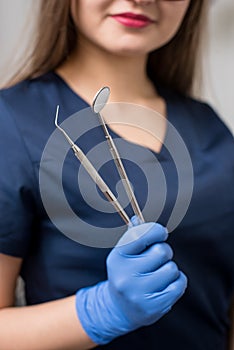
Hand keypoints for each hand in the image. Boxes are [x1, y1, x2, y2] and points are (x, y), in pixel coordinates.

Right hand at [75, 219, 186, 344]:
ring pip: (172, 268)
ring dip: (170, 269)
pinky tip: (165, 285)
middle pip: (161, 251)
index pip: (140, 235)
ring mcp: (138, 293)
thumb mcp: (124, 255)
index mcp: (117, 258)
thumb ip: (133, 236)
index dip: (155, 230)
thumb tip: (137, 219)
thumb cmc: (126, 275)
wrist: (120, 309)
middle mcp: (125, 276)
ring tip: (159, 275)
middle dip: (164, 252)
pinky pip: (179, 284)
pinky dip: (178, 282)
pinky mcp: (153, 306)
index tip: (160, 232)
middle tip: (157, 259)